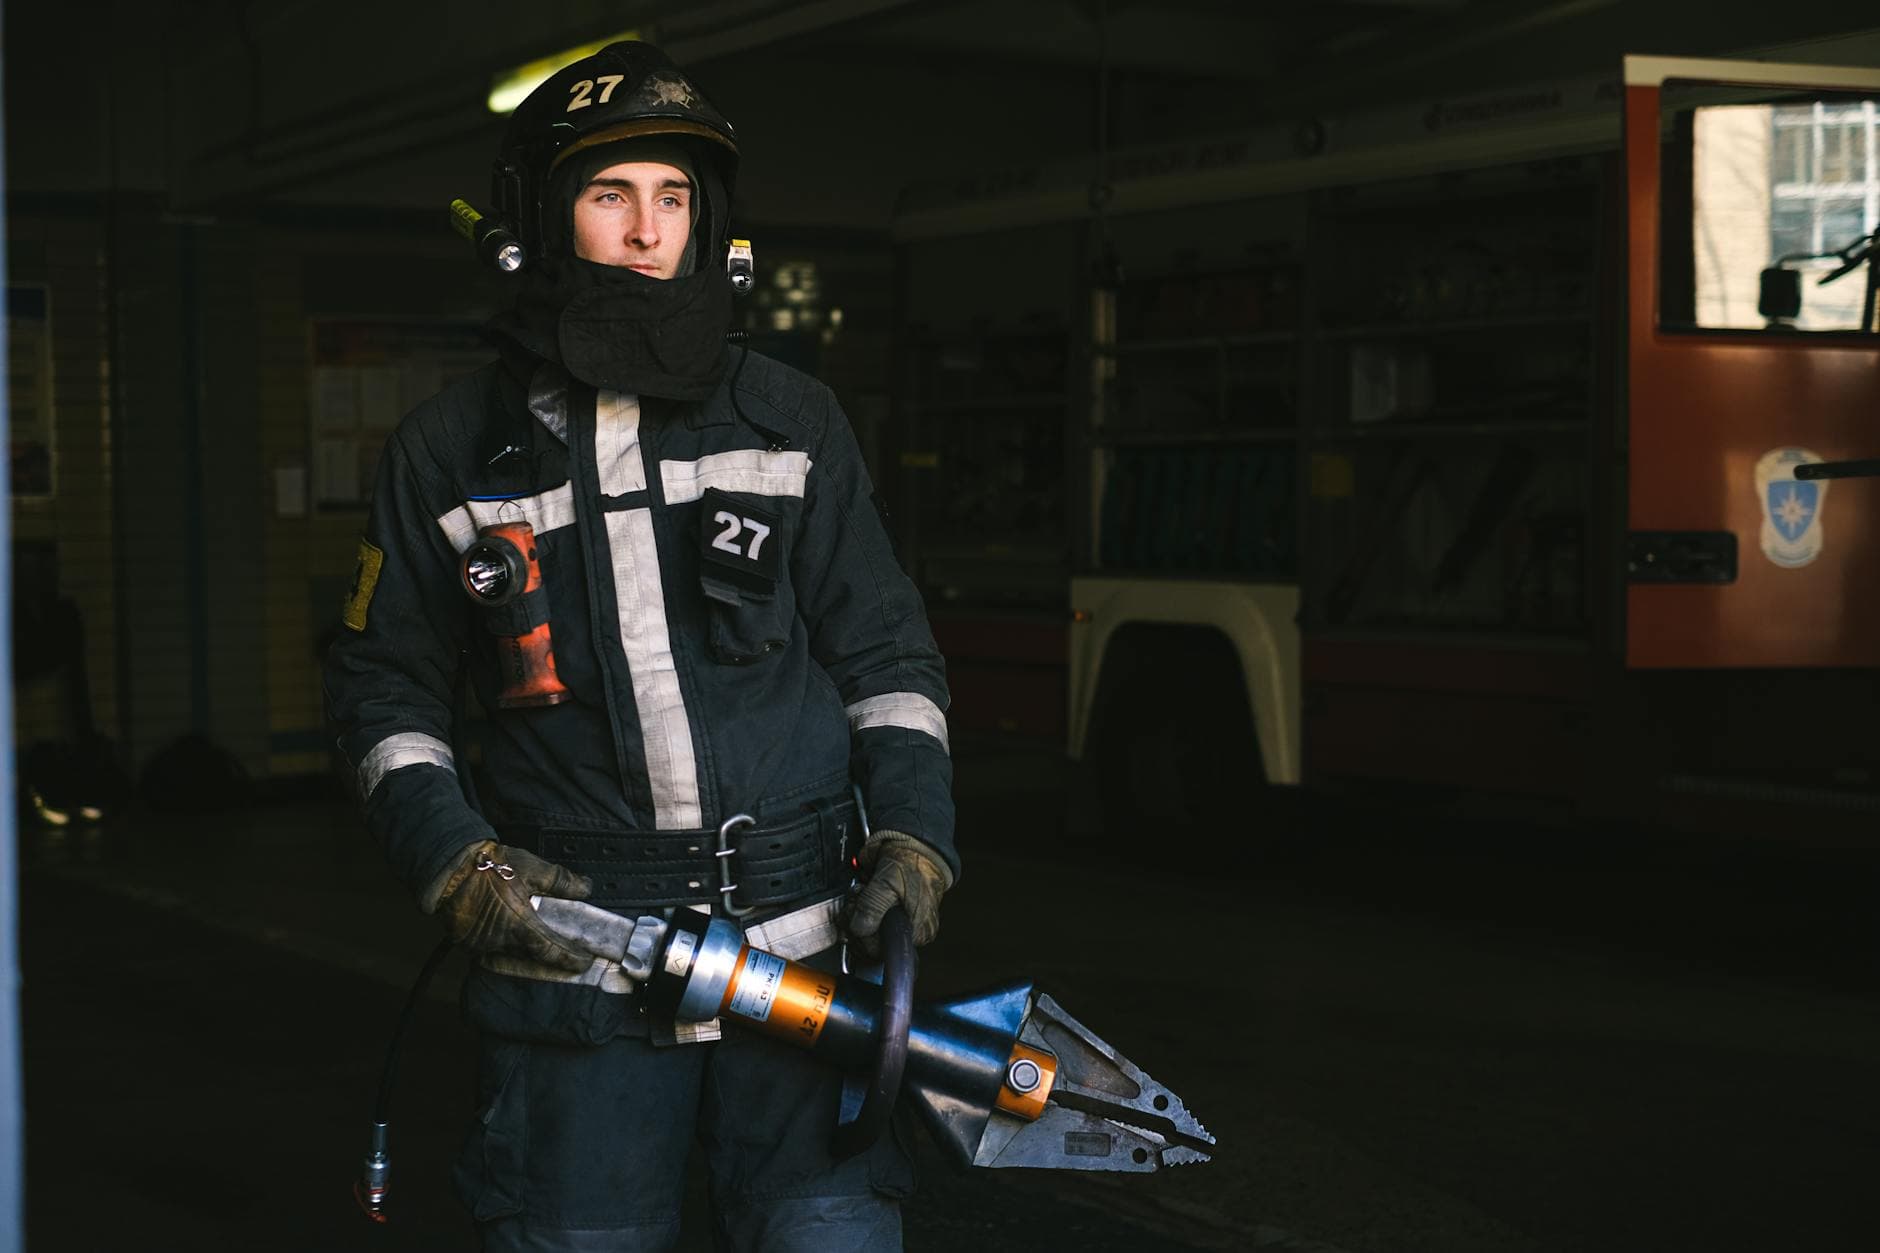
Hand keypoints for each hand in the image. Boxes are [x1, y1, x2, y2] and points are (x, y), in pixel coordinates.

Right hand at [431, 840, 595, 972]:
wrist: (449, 867)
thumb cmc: (490, 866)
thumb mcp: (531, 868)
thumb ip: (561, 881)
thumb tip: (586, 889)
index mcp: (517, 923)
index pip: (550, 950)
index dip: (569, 958)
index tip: (584, 961)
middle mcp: (499, 940)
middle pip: (532, 961)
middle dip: (554, 967)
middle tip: (572, 968)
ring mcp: (481, 945)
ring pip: (512, 961)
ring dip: (532, 964)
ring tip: (550, 964)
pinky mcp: (468, 944)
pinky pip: (493, 957)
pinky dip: (509, 959)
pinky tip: (520, 955)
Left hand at [847, 831, 952, 951]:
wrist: (914, 845)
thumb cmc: (912, 862)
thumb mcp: (889, 882)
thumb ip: (873, 905)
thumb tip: (860, 928)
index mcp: (917, 931)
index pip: (881, 950)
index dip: (863, 936)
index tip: (856, 917)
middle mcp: (908, 931)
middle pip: (870, 942)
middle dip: (857, 921)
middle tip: (857, 899)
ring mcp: (895, 922)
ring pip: (865, 931)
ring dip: (855, 912)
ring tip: (861, 892)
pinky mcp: (885, 912)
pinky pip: (865, 919)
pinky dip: (858, 906)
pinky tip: (862, 894)